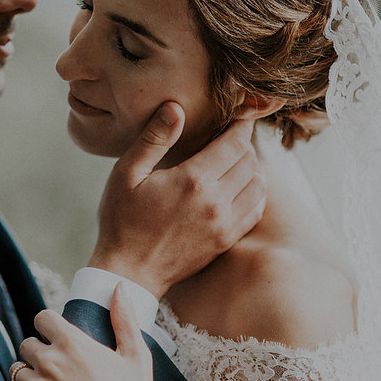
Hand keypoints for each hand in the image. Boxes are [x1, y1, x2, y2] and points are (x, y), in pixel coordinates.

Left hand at [4, 285, 175, 380]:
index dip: (50, 328)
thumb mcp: (137, 356)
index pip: (41, 319)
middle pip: (26, 344)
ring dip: (29, 378)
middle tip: (58, 371)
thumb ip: (124, 319)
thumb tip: (119, 288)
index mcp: (73, 343)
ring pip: (16, 371)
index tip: (57, 339)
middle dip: (40, 354)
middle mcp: (50, 362)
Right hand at [89, 102, 264, 297]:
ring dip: (252, 168)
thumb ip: (154, 139)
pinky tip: (237, 188)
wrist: (129, 273)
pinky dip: (254, 193)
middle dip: (244, 145)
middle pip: (250, 161)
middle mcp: (216, 202)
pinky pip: (255, 210)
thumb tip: (176, 108)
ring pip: (258, 185)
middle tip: (230, 138)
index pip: (234, 143)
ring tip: (235, 161)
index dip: (241, 125)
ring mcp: (224, 224)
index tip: (239, 116)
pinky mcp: (226, 240)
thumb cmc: (122, 221)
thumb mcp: (127, 174)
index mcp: (193, 180)